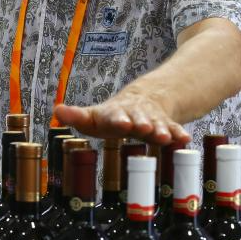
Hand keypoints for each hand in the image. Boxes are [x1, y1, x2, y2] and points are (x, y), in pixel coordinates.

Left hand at [54, 89, 189, 144]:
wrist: (144, 100)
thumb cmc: (113, 115)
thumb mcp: (94, 116)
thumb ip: (77, 116)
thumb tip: (57, 110)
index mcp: (114, 113)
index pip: (113, 115)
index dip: (117, 119)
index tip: (120, 123)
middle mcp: (134, 115)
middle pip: (137, 118)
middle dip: (139, 123)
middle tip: (142, 128)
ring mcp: (151, 119)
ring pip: (156, 123)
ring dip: (159, 130)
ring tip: (162, 137)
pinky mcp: (166, 125)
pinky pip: (174, 129)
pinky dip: (178, 134)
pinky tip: (183, 139)